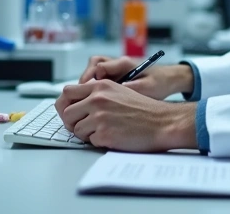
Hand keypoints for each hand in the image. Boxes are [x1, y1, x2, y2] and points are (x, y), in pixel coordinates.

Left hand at [55, 80, 197, 151]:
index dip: (66, 104)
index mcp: (100, 86)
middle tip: (84, 126)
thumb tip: (77, 103)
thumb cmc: (144, 109)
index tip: (71, 112)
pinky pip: (89, 141)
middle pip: (67, 113)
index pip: (67, 92)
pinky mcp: (104, 133)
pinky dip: (98, 142)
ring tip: (104, 131)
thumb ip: (98, 93)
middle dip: (73, 122)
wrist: (162, 122)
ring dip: (86, 133)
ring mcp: (99, 116)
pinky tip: (112, 137)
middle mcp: (97, 99)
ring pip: (76, 129)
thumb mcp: (119, 91)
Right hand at [78, 56, 193, 100]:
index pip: (100, 65)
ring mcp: (116, 70)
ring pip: (95, 71)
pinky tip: (96, 101)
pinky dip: (95, 88)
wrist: (169, 79)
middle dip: (85, 79)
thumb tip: (117, 90)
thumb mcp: (149, 87)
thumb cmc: (161, 82)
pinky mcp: (116, 77)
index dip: (90, 78)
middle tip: (82, 95)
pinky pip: (100, 79)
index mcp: (124, 63)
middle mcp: (118, 63)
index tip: (87, 91)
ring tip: (87, 99)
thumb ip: (133, 87)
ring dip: (89, 83)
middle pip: (94, 64)